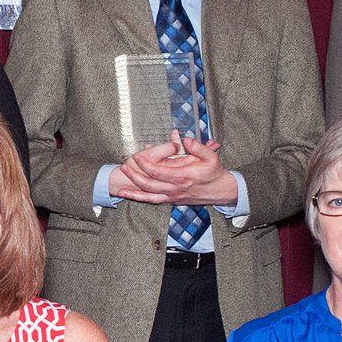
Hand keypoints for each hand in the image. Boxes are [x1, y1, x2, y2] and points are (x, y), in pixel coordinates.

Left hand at [108, 133, 237, 207]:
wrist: (221, 192)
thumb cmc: (215, 173)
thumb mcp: (211, 157)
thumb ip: (198, 147)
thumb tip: (185, 140)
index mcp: (182, 177)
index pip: (157, 171)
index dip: (144, 164)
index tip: (136, 156)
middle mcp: (175, 189)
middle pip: (149, 185)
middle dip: (134, 177)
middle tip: (123, 168)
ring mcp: (173, 197)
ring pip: (149, 197)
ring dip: (134, 193)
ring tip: (120, 190)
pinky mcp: (173, 200)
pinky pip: (154, 202)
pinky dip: (142, 200)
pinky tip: (132, 197)